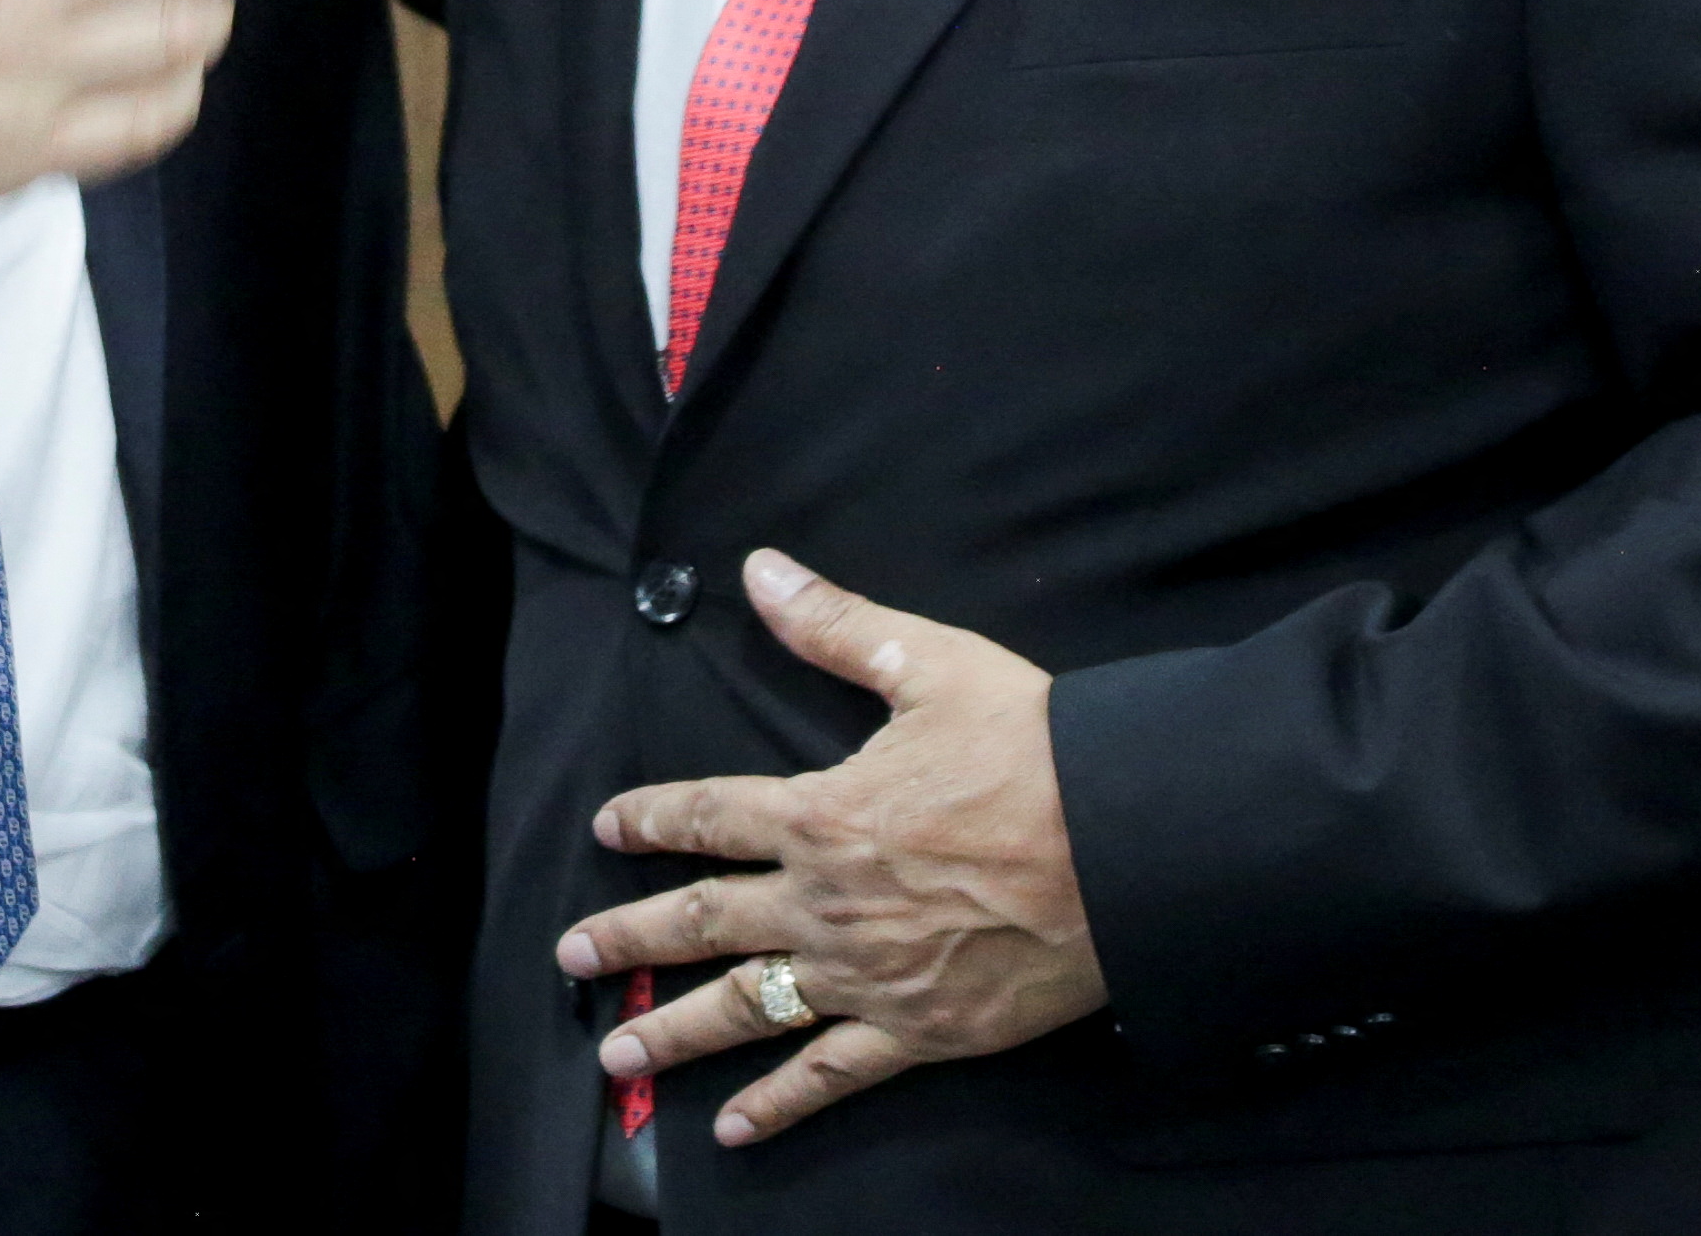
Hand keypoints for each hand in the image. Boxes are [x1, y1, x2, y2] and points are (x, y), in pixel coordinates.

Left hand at [555, 550, 1105, 1149]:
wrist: (1131, 851)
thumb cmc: (1038, 752)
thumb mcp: (932, 666)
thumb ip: (837, 627)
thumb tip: (759, 570)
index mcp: (820, 814)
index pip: (708, 815)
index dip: (650, 819)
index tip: (605, 828)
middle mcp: (824, 903)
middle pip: (703, 922)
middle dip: (629, 940)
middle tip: (570, 958)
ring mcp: (866, 977)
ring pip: (746, 1008)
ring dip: (675, 1032)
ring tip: (618, 1053)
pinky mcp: (918, 1033)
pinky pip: (830, 1076)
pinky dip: (778, 1104)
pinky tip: (732, 1129)